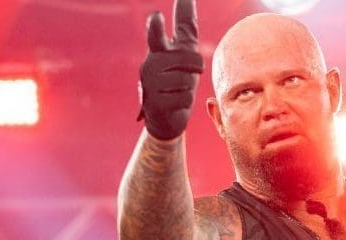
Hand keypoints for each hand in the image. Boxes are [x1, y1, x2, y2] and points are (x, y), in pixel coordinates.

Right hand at [137, 0, 202, 140]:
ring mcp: (149, 85)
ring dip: (189, 89)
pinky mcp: (154, 103)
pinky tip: (174, 104)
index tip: (156, 16)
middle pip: (190, 58)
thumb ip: (184, 24)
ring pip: (187, 81)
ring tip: (177, 92)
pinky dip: (184, 103)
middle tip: (187, 76)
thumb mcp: (184, 50)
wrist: (167, 117)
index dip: (157, 25)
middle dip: (196, 68)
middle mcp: (150, 65)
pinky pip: (184, 98)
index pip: (156, 34)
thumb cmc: (177, 80)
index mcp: (158, 51)